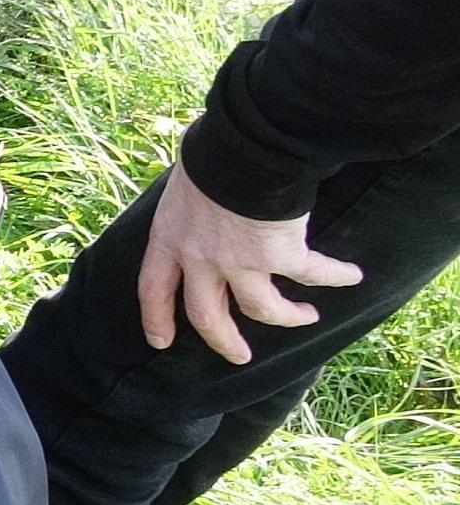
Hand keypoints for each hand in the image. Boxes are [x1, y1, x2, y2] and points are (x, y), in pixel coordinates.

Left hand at [136, 165, 363, 364]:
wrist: (243, 149)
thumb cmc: (212, 154)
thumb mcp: (181, 182)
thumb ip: (190, 202)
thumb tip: (198, 189)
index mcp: (169, 240)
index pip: (153, 289)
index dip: (157, 318)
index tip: (161, 341)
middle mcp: (200, 260)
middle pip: (207, 316)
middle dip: (223, 341)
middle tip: (238, 356)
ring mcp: (239, 263)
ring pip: (262, 309)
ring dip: (287, 317)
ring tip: (305, 316)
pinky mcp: (279, 256)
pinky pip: (310, 273)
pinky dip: (333, 276)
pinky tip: (350, 276)